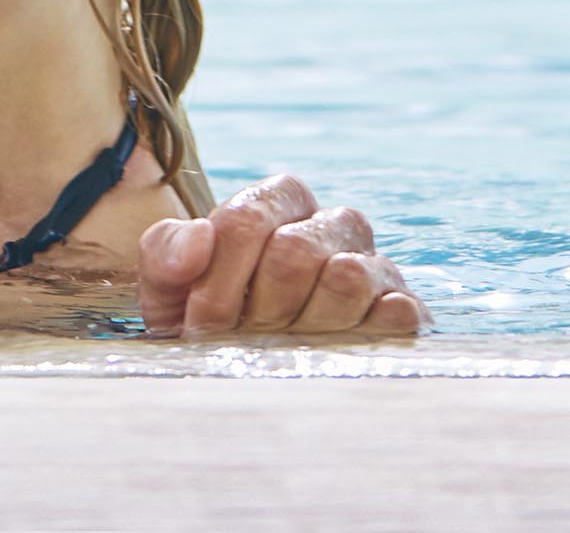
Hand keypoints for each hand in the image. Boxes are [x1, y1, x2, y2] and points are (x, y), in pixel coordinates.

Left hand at [138, 172, 422, 339]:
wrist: (247, 370)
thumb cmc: (206, 320)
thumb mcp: (168, 289)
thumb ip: (166, 252)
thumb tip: (200, 236)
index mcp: (280, 200)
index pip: (248, 219)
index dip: (219, 279)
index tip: (199, 322)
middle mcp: (333, 223)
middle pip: (296, 253)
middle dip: (259, 309)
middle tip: (244, 340)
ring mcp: (373, 265)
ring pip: (349, 278)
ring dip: (305, 329)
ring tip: (284, 350)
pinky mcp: (402, 312)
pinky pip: (398, 314)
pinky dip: (366, 335)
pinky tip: (334, 353)